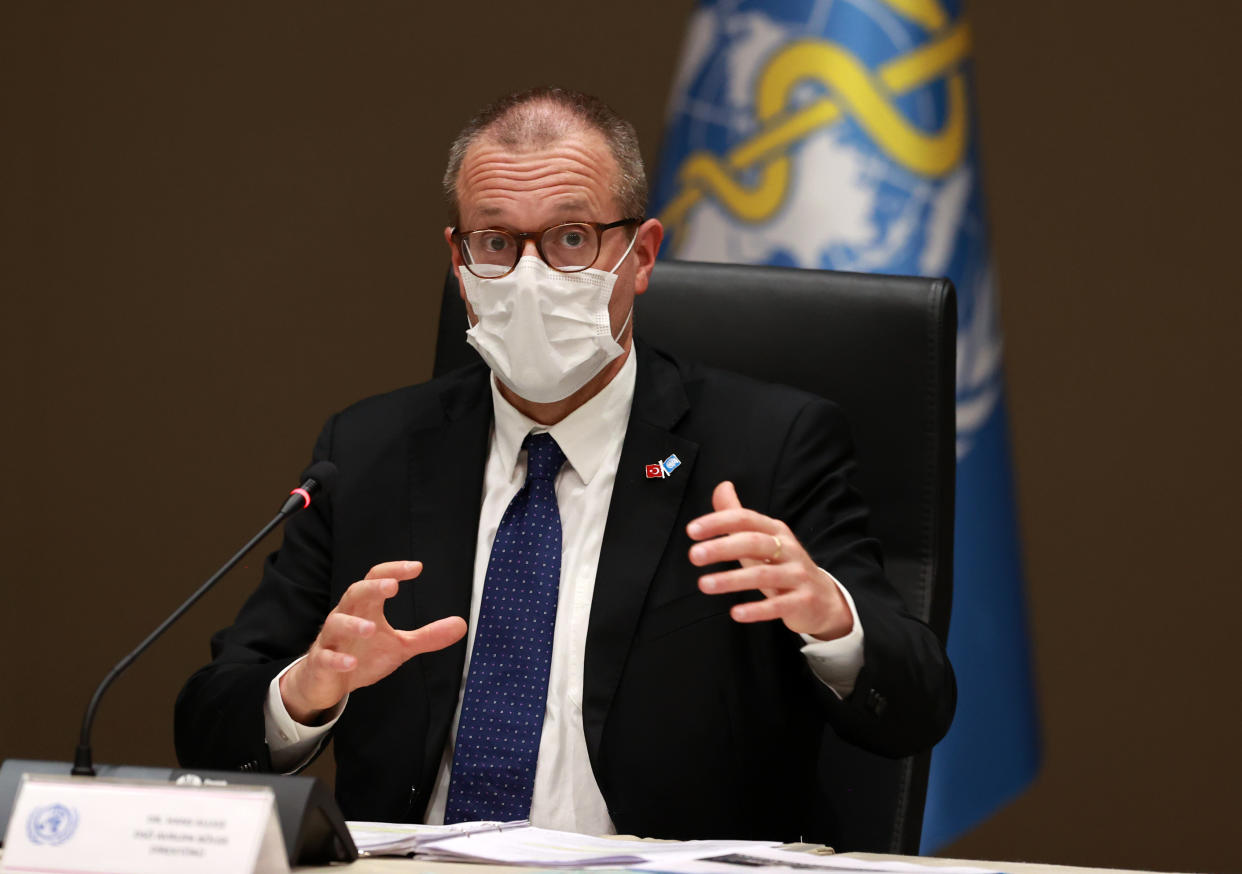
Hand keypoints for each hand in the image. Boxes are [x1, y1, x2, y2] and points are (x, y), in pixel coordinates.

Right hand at [279, 560, 466, 723]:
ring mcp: (331, 639)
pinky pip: (325, 657)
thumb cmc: (362, 655)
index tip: (416, 567)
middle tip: (392, 586)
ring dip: (353, 624)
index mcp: (366, 608)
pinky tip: (351, 663)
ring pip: (336, 623)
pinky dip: (337, 659)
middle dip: (372, 588)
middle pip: (354, 593)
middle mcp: (346, 617)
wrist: (327, 681)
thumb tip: (462, 624)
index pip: (377, 580)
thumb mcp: (400, 646)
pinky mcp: (321, 662)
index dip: (394, 571)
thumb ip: (428, 636)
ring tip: (373, 629)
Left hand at [686, 482, 852, 639]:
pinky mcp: (803, 601)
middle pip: (754, 543)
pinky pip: (778, 606)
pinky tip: (735, 613)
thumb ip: (738, 515)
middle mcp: (789, 549)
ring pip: (763, 575)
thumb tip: (722, 486)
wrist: (824, 600)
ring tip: (704, 584)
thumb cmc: (783, 566)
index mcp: (776, 531)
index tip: (691, 530)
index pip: (746, 519)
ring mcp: (798, 575)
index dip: (719, 522)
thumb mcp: (761, 540)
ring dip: (732, 580)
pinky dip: (756, 610)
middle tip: (694, 555)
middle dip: (723, 547)